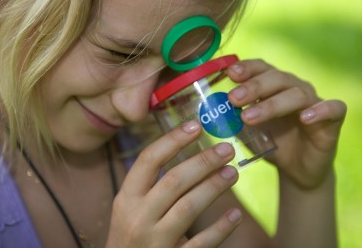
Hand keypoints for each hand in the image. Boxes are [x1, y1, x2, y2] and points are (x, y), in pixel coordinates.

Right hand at [105, 121, 242, 247]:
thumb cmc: (131, 237)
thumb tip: (184, 148)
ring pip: (189, 207)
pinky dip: (221, 228)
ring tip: (233, 172)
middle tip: (227, 149)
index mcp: (126, 199)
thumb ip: (150, 186)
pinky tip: (235, 214)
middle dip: (204, 161)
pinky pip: (202, 243)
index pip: (148, 160)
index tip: (196, 125)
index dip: (173, 140)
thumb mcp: (129, 209)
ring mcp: (155, 241)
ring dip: (214, 186)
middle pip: (174, 180)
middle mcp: (138, 218)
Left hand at [227, 59, 346, 189]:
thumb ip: (231, 118)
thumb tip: (208, 111)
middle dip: (253, 86)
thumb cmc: (271, 143)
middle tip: (233, 98)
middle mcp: (295, 88)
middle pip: (276, 78)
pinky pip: (334, 108)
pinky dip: (321, 110)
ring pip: (297, 94)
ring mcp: (315, 102)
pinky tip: (306, 117)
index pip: (261, 68)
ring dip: (272, 104)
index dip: (247, 68)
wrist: (298, 170)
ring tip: (249, 116)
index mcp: (274, 85)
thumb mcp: (247, 130)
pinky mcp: (333, 120)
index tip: (230, 74)